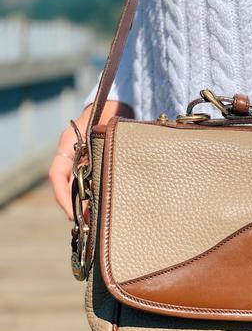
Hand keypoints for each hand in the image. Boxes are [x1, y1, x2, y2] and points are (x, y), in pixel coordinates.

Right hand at [49, 101, 133, 218]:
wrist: (114, 107)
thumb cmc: (108, 117)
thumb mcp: (104, 134)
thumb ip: (100, 152)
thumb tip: (99, 178)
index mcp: (67, 146)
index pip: (57, 175)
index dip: (63, 196)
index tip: (71, 213)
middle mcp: (70, 154)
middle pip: (66, 185)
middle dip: (76, 205)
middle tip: (88, 222)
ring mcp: (79, 159)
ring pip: (78, 185)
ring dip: (86, 202)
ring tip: (96, 219)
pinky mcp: (91, 163)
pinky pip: (88, 182)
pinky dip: (94, 195)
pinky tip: (104, 206)